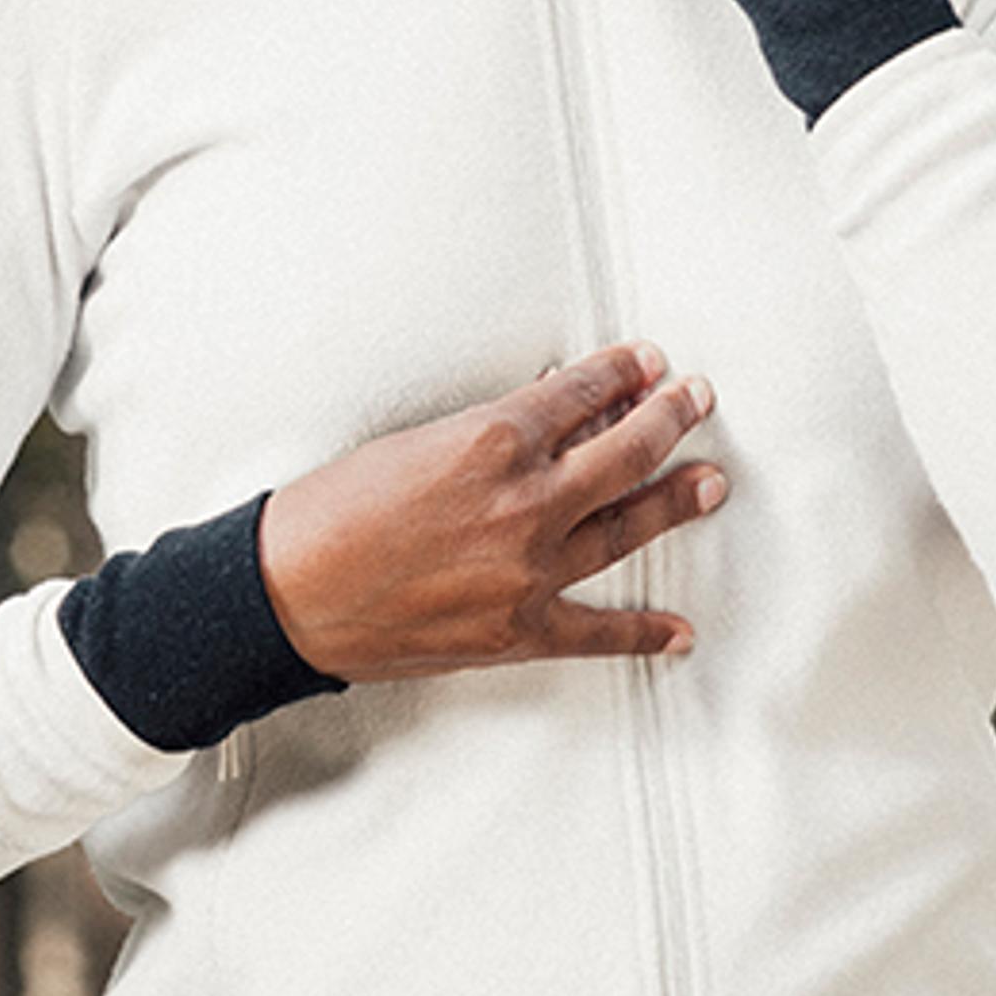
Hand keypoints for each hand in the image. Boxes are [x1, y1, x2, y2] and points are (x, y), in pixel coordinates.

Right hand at [257, 342, 726, 680]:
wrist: (286, 596)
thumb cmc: (331, 513)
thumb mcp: (413, 440)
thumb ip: (487, 434)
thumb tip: (543, 418)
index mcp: (492, 440)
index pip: (581, 394)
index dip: (620, 372)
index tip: (644, 363)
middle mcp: (525, 502)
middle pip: (625, 451)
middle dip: (669, 418)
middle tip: (695, 399)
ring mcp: (529, 570)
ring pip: (628, 526)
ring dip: (675, 500)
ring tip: (710, 481)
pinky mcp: (517, 629)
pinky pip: (598, 629)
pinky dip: (643, 632)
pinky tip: (678, 629)